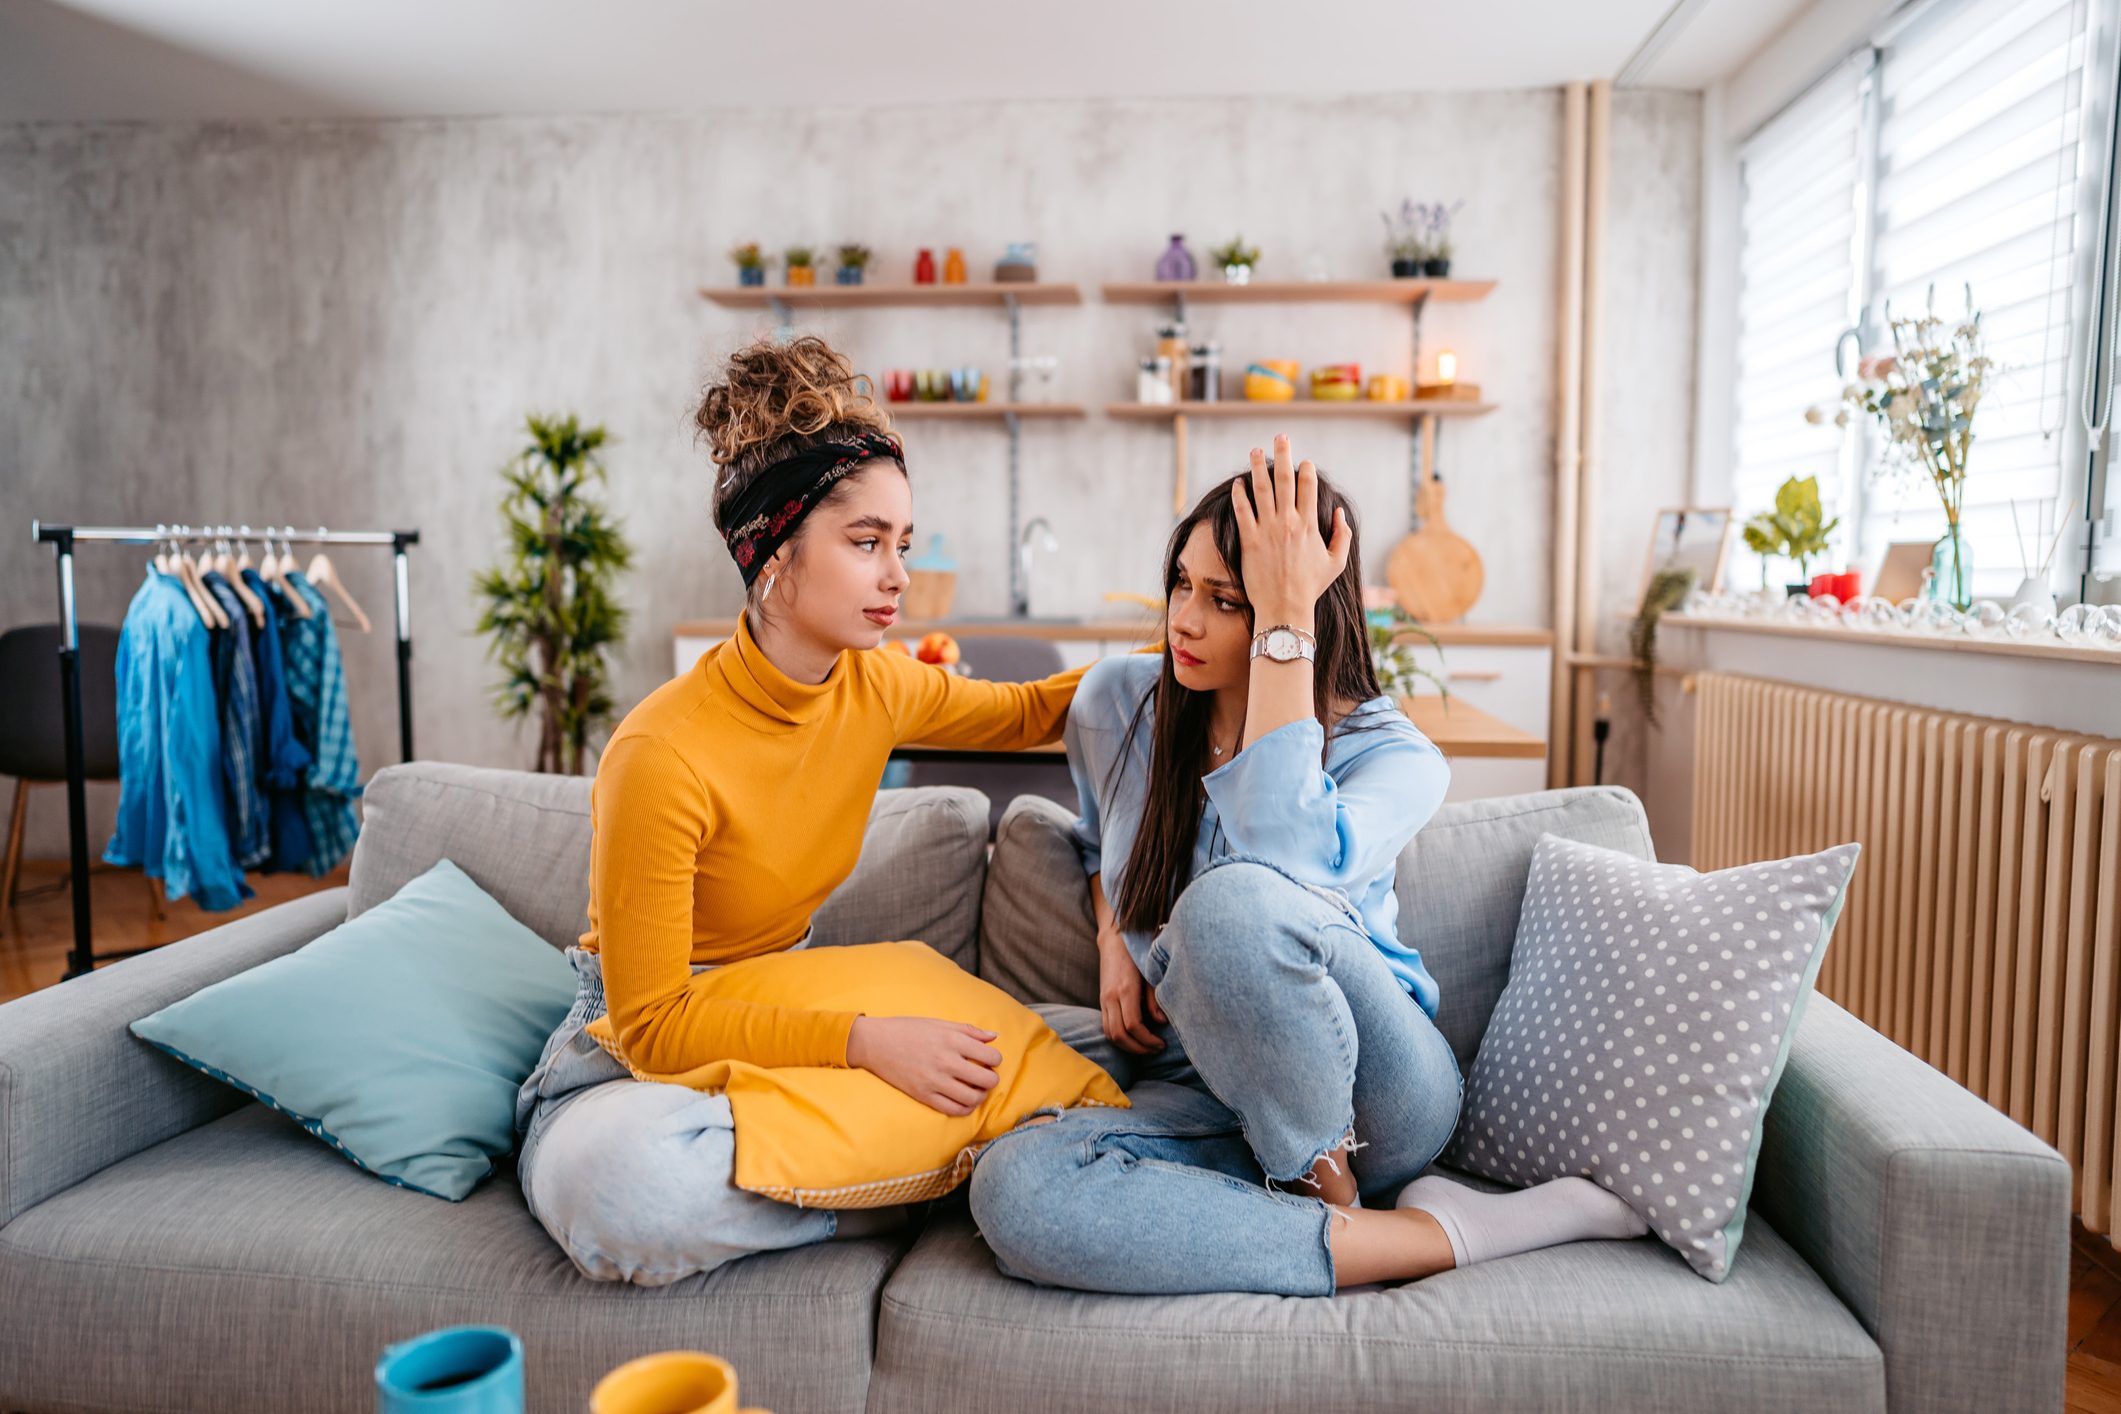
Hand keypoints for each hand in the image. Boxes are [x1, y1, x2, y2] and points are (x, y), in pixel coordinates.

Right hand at [846, 1015, 1002, 1116]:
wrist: (875, 1043)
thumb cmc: (908, 1029)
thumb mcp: (939, 1023)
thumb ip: (969, 1030)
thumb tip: (994, 1037)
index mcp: (952, 1040)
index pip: (991, 1056)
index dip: (995, 1059)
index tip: (988, 1060)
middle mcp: (946, 1061)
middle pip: (987, 1080)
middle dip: (991, 1078)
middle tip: (985, 1075)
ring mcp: (935, 1081)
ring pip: (973, 1098)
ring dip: (980, 1095)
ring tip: (976, 1089)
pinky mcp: (924, 1096)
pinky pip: (953, 1110)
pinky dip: (965, 1108)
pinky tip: (964, 1100)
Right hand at [1097, 927, 1166, 1054]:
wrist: (1115, 941)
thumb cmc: (1137, 954)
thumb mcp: (1150, 973)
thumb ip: (1154, 998)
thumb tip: (1161, 1022)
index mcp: (1125, 989)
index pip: (1132, 1025)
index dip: (1147, 1040)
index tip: (1161, 1043)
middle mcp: (1111, 997)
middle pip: (1118, 1035)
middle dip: (1138, 1048)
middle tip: (1156, 1049)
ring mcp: (1103, 999)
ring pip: (1109, 1034)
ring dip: (1128, 1046)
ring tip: (1147, 1047)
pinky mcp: (1102, 1001)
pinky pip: (1106, 1027)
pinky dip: (1119, 1038)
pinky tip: (1134, 1038)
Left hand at [1233, 433, 1350, 624]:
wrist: (1285, 608)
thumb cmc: (1310, 587)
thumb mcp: (1336, 563)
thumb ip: (1342, 535)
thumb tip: (1339, 513)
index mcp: (1310, 525)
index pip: (1308, 487)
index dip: (1306, 470)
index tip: (1304, 461)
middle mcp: (1288, 523)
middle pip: (1285, 480)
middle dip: (1283, 455)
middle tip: (1280, 437)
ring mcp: (1267, 531)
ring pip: (1261, 490)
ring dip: (1257, 466)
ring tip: (1254, 450)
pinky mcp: (1250, 540)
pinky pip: (1243, 511)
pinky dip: (1240, 495)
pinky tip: (1238, 483)